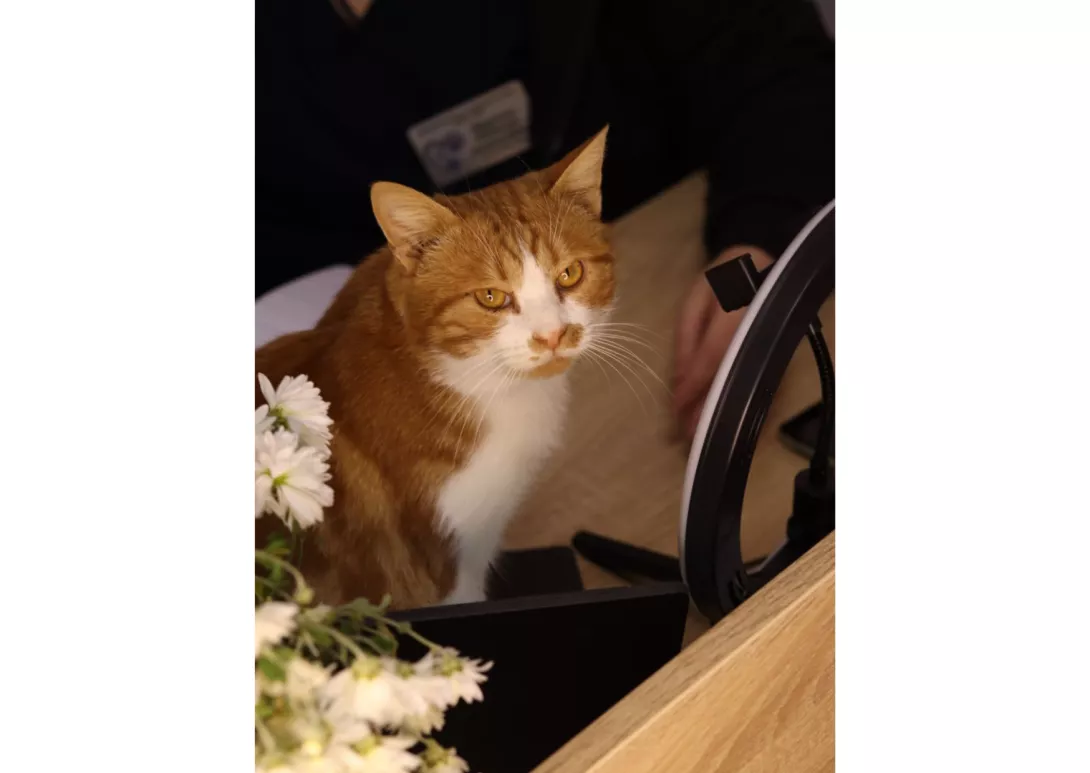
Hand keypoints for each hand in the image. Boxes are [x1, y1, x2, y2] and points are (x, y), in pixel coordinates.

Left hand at [673, 246, 773, 440]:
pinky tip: (731, 424)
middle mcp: (760, 329)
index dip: (695, 385)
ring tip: (705, 435)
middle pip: (733, 376)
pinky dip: (745, 406)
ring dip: (728, 413)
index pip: (713, 354)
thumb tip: (680, 383)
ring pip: (750, 385)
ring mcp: (774, 343)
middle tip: (689, 436)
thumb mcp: (695, 300)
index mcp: (738, 308)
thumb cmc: (723, 278)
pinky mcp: (781, 354)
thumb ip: (687, 340)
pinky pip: (763, 385)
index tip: (677, 411)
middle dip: (709, 408)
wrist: (762, 262)